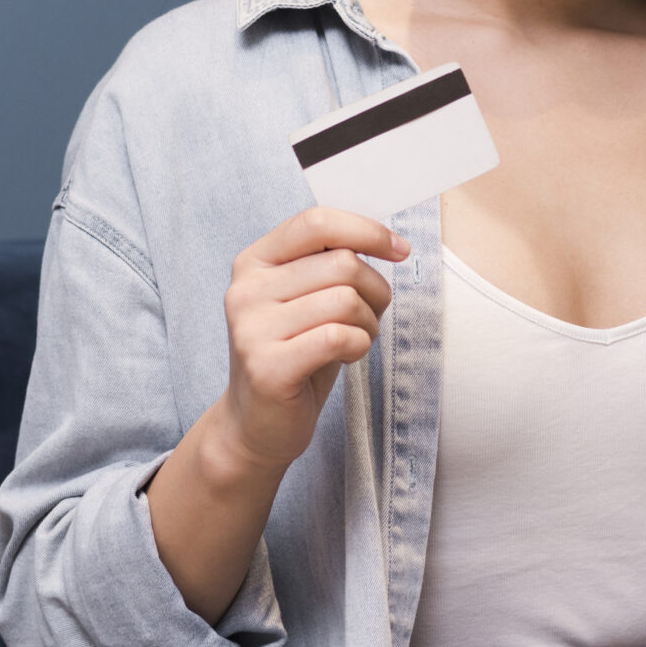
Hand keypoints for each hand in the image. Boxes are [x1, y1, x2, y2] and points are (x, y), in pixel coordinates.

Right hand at [212, 207, 404, 473]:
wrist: (257, 424)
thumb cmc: (295, 354)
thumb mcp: (308, 299)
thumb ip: (331, 263)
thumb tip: (387, 240)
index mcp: (255, 262)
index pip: (316, 222)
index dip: (366, 230)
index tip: (399, 249)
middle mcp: (246, 290)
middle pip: (342, 263)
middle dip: (375, 291)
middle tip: (369, 318)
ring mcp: (252, 328)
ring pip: (345, 300)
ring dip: (369, 323)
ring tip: (356, 340)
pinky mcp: (267, 367)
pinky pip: (338, 337)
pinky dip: (359, 345)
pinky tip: (348, 356)